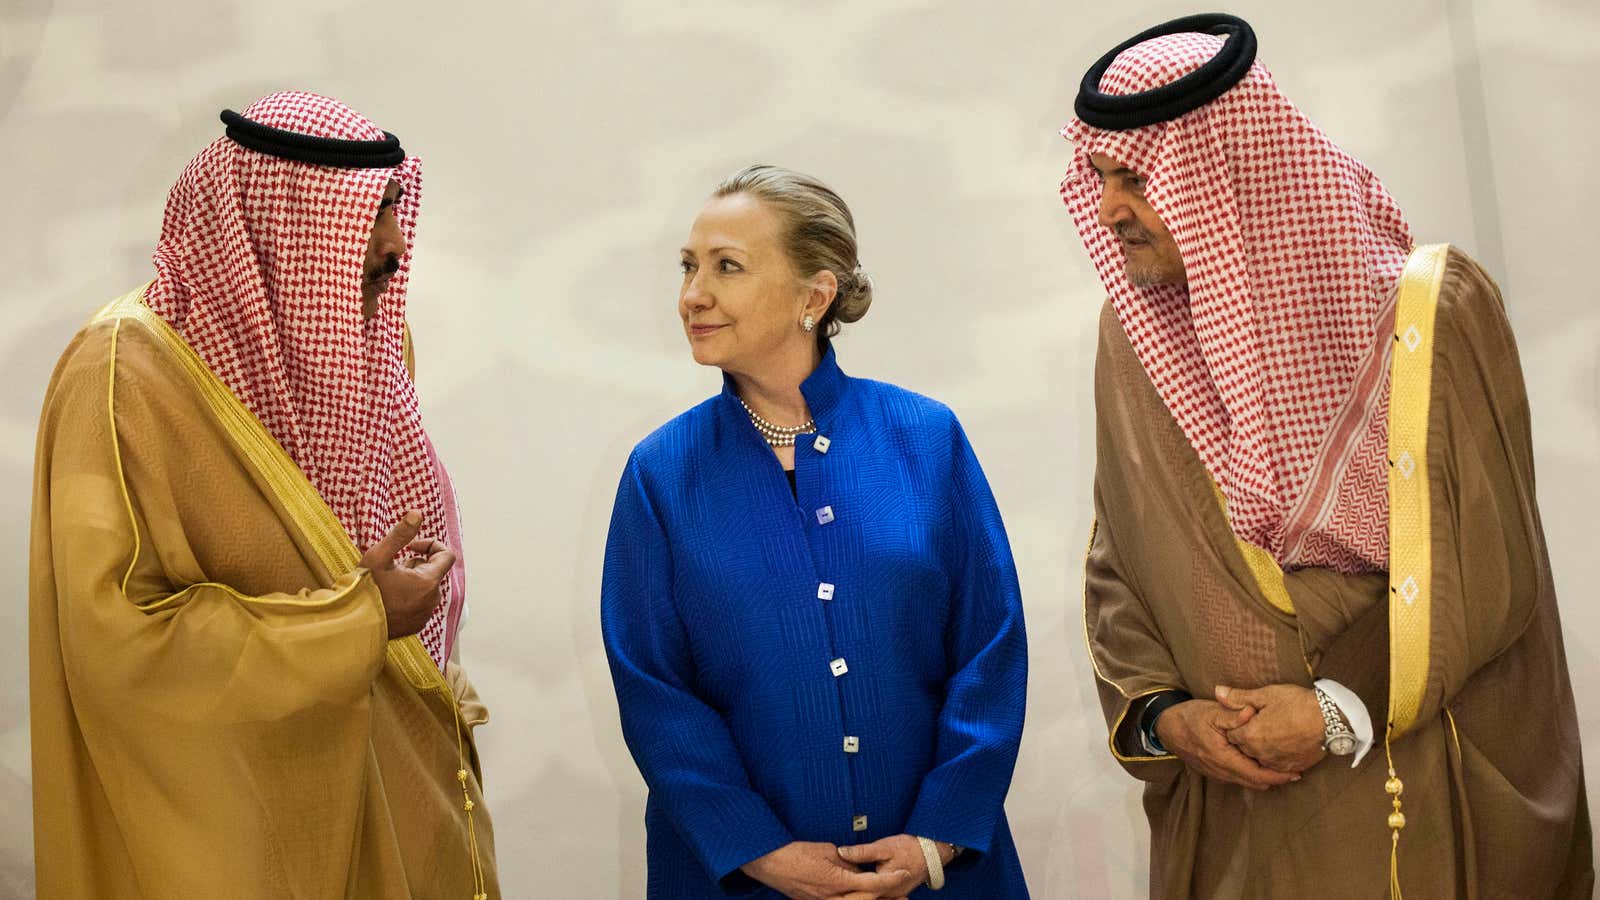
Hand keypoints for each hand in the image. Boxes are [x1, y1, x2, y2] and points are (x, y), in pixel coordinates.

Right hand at [359, 510, 455, 639]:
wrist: (352, 625)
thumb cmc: (363, 589)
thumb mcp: (378, 557)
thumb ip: (400, 534)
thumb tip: (417, 513)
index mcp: (428, 581)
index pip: (447, 555)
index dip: (430, 545)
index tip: (410, 547)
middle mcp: (432, 600)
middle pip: (433, 571)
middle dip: (416, 565)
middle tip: (391, 568)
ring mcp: (425, 615)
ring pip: (426, 588)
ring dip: (412, 581)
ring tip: (388, 584)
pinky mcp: (417, 625)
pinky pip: (420, 605)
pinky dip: (409, 598)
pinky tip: (388, 599)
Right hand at [740, 841, 909, 899]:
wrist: (770, 864)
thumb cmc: (797, 853)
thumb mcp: (828, 850)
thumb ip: (848, 862)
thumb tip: (859, 869)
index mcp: (837, 882)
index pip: (872, 884)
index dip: (890, 880)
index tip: (904, 874)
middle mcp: (832, 898)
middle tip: (904, 898)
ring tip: (889, 899)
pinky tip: (863, 898)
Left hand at [836, 834, 944, 897]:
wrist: (932, 853)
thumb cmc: (910, 848)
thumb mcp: (884, 847)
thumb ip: (862, 852)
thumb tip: (841, 851)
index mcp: (883, 886)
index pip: (857, 891)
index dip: (842, 886)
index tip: (827, 882)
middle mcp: (887, 895)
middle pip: (862, 897)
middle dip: (847, 892)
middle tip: (828, 889)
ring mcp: (891, 895)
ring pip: (868, 898)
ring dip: (855, 893)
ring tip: (836, 888)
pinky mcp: (893, 892)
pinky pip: (876, 895)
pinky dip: (864, 891)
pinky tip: (853, 886)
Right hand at [1154, 699, 1297, 790]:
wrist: (1166, 727)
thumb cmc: (1189, 717)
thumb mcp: (1212, 711)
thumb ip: (1233, 714)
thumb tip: (1253, 712)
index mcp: (1222, 758)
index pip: (1256, 775)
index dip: (1278, 776)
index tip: (1296, 773)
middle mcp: (1220, 771)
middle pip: (1254, 783)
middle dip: (1275, 778)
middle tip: (1295, 771)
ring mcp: (1216, 774)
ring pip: (1246, 782)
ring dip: (1264, 777)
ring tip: (1282, 768)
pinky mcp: (1214, 772)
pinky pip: (1238, 778)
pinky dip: (1252, 774)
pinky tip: (1260, 764)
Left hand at [1215, 684, 1327, 773]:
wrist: (1330, 719)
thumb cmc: (1298, 703)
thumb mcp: (1266, 695)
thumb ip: (1238, 697)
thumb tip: (1217, 691)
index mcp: (1250, 735)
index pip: (1231, 734)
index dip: (1237, 725)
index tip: (1246, 717)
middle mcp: (1260, 753)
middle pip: (1243, 748)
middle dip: (1247, 738)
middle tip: (1261, 724)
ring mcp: (1276, 763)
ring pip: (1259, 758)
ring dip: (1260, 749)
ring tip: (1272, 734)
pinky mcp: (1291, 768)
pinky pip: (1275, 766)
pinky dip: (1275, 758)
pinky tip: (1282, 745)